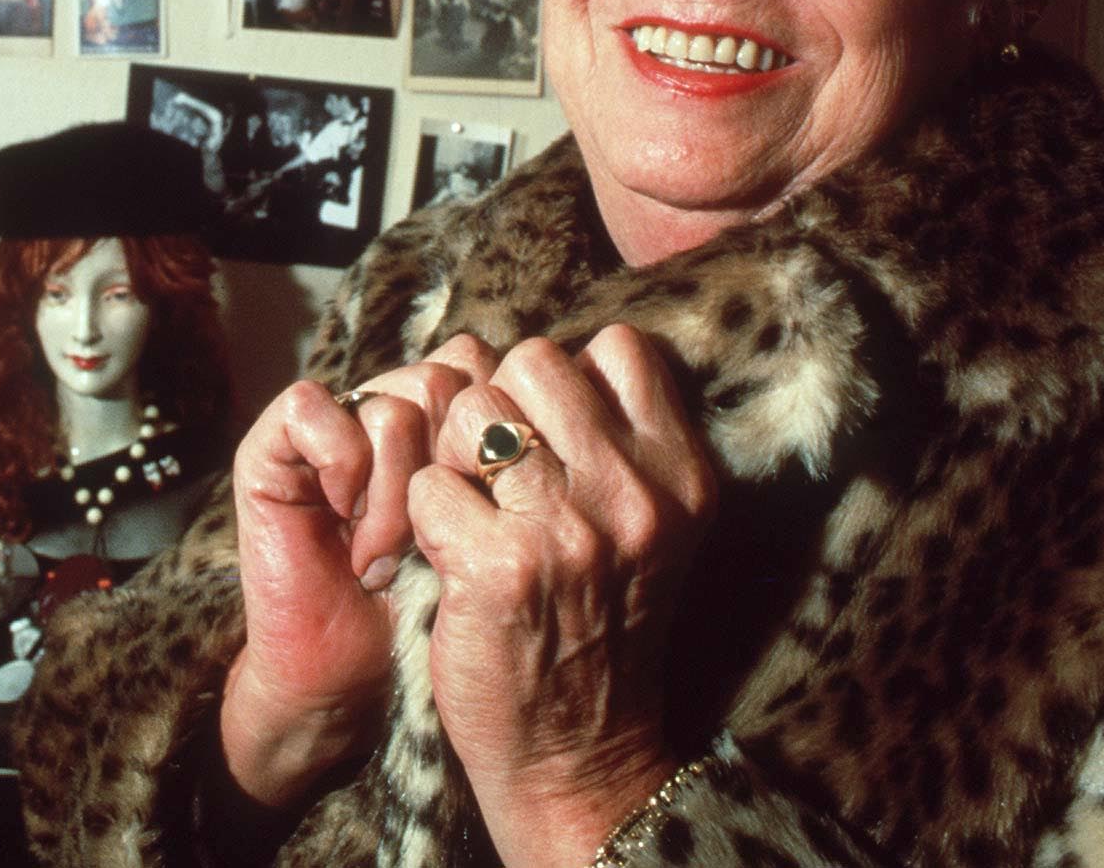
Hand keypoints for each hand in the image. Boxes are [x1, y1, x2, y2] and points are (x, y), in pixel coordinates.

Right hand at [222, 337, 493, 806]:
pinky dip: (338, 464)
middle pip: (451, 378)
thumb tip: (555, 397)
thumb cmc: (443, 618)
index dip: (499, 441)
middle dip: (454, 470)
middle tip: (435, 546)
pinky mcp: (274, 444)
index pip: (493, 370)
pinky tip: (345, 519)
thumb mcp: (505, 538)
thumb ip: (523, 463)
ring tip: (388, 554)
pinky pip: (313, 408)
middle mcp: (398, 408)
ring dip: (396, 491)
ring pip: (394, 401)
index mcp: (456, 419)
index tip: (492, 526)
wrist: (360, 683)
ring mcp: (338, 422)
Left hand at [409, 327, 716, 865]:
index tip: (550, 440)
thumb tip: (541, 356)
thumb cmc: (596, 626)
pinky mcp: (499, 565)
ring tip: (470, 513)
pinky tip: (448, 562)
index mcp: (683, 477)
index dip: (564, 381)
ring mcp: (571, 530)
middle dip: (497, 407)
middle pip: (532, 361)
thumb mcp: (646, 530)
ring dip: (452, 457)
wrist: (578, 756)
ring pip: (471, 410)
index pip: (617, 348)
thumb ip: (616, 442)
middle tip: (494, 477)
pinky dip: (420, 517)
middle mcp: (637, 496)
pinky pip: (426, 482)